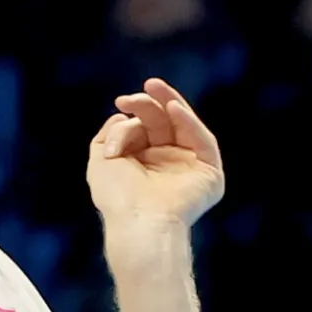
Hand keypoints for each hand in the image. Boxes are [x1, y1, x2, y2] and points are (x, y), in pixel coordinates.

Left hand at [88, 78, 225, 228]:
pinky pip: (203, 140)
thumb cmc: (117, 198)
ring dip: (170, 103)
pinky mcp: (210, 173)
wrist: (138, 222)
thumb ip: (110, 133)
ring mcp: (190, 167)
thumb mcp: (101, 159)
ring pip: (184, 126)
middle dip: (149, 104)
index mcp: (144, 163)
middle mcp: (168, 163)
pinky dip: (189, 122)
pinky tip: (172, 108)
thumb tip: (122, 115)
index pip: (144, 127)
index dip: (135, 111)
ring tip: (152, 89)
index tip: (120, 102)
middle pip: (163, 123)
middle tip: (132, 96)